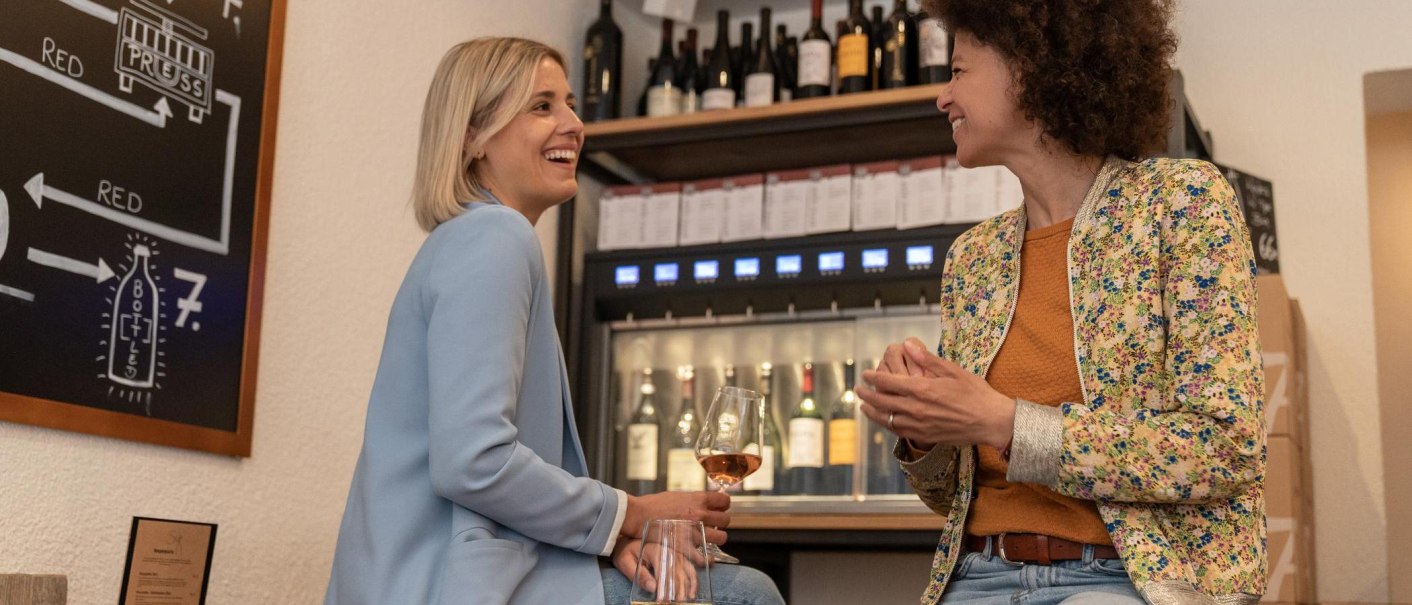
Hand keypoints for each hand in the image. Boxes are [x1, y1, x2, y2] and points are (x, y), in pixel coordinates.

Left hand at [612, 538, 699, 599]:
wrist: (628, 541)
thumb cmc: (626, 553)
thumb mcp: (626, 563)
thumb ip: (640, 576)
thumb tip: (653, 588)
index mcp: (655, 551)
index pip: (663, 572)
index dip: (664, 588)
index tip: (663, 601)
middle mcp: (668, 551)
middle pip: (677, 572)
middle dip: (678, 590)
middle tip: (677, 603)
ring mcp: (675, 553)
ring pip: (687, 570)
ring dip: (689, 586)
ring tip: (687, 599)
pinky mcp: (678, 557)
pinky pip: (689, 568)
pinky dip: (693, 579)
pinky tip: (692, 591)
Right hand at [622, 491, 729, 545]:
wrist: (639, 516)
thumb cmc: (654, 505)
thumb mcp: (676, 496)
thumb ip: (692, 500)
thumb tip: (702, 502)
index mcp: (697, 500)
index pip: (724, 500)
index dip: (723, 505)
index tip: (719, 508)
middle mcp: (700, 514)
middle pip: (726, 519)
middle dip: (722, 522)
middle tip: (714, 525)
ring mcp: (695, 531)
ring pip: (721, 537)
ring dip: (717, 538)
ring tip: (709, 538)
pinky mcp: (688, 546)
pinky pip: (707, 554)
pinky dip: (707, 556)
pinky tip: (703, 554)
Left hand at [857, 338, 1014, 450]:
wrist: (991, 421)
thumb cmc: (976, 393)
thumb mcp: (953, 370)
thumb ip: (927, 359)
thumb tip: (907, 344)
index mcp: (922, 389)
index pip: (888, 382)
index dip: (873, 378)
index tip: (865, 374)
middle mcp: (917, 408)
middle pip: (883, 401)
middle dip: (867, 395)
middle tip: (858, 389)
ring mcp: (920, 425)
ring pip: (887, 419)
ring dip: (873, 412)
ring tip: (864, 406)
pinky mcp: (926, 436)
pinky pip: (900, 432)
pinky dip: (888, 425)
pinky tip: (885, 421)